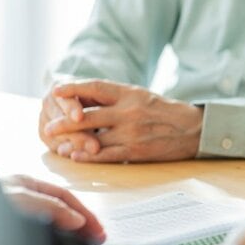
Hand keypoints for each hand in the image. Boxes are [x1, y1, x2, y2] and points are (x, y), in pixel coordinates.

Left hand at [1, 175, 105, 242]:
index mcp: (25, 185)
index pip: (64, 197)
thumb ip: (51, 207)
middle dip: (82, 224)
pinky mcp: (12, 237)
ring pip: (52, 224)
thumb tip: (78, 220)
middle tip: (99, 240)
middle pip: (61, 210)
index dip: (83, 212)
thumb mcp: (21, 200)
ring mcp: (18, 217)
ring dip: (71, 234)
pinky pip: (40, 237)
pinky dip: (56, 242)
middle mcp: (23, 199)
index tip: (98, 230)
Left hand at [42, 80, 203, 162]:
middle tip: (49, 128)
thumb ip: (116, 97)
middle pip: (88, 117)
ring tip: (60, 146)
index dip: (73, 89)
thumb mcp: (142, 96)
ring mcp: (132, 132)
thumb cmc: (166, 112)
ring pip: (94, 139)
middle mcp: (129, 111)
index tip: (55, 90)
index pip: (95, 88)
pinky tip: (78, 157)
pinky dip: (90, 157)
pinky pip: (107, 155)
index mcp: (130, 93)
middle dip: (65, 123)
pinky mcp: (137, 150)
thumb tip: (84, 99)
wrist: (195, 130)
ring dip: (74, 144)